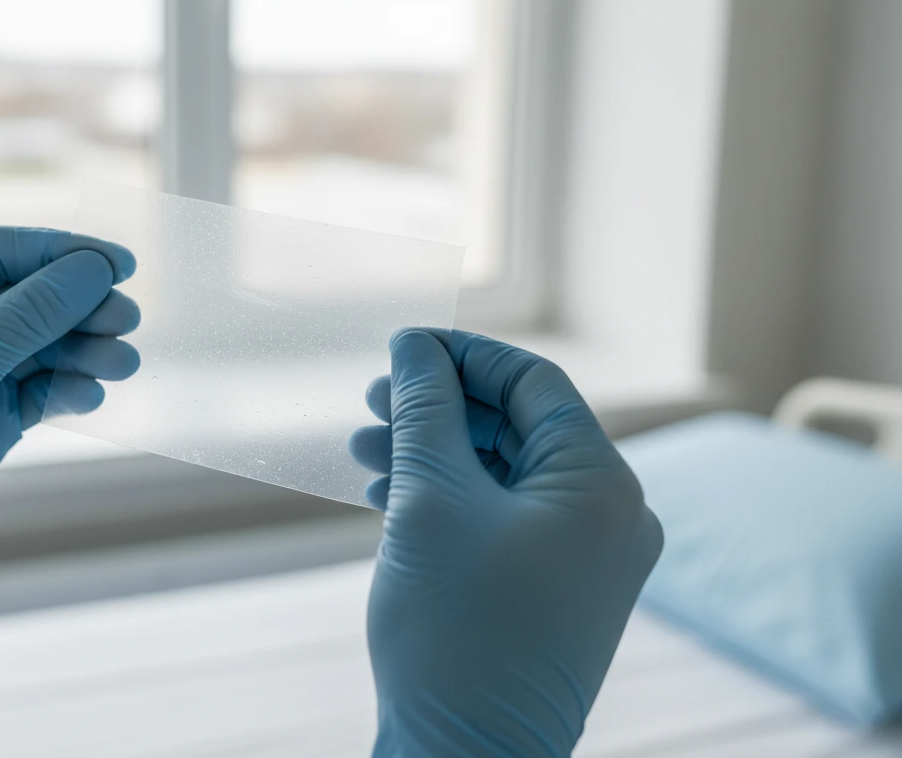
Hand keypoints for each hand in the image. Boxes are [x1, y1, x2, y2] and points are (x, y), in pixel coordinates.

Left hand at [0, 227, 139, 697]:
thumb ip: (27, 316)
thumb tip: (94, 270)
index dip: (60, 253)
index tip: (119, 264)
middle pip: (28, 298)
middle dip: (79, 307)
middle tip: (127, 320)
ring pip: (43, 347)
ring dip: (85, 351)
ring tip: (123, 364)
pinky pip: (41, 391)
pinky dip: (69, 390)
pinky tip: (90, 397)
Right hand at [350, 329, 661, 756]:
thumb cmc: (453, 632)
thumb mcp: (430, 500)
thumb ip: (424, 409)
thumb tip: (414, 344)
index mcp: (602, 486)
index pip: (534, 383)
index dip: (462, 355)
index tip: (398, 349)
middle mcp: (612, 517)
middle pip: (519, 427)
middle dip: (438, 409)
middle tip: (370, 403)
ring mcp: (589, 560)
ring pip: (506, 474)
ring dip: (434, 455)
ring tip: (364, 451)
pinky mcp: (558, 592)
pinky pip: (506, 520)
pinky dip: (452, 501)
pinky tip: (390, 497)